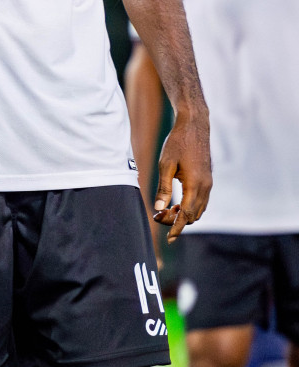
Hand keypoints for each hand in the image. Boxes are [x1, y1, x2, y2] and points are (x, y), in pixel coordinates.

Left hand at [153, 111, 210, 241]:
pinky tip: (177, 202)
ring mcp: (209, 184)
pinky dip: (190, 206)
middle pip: (193, 215)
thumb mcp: (165, 165)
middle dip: (177, 221)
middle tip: (158, 217)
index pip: (187, 215)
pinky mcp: (207, 180)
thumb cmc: (177, 143)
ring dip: (184, 214)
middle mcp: (206, 187)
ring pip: (199, 210)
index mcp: (195, 185)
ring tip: (166, 210)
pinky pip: (201, 201)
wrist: (195, 127)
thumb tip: (158, 208)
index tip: (169, 239)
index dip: (177, 228)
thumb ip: (163, 188)